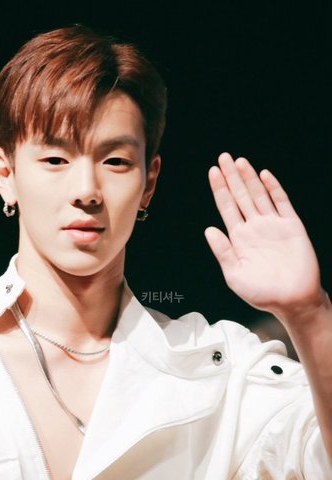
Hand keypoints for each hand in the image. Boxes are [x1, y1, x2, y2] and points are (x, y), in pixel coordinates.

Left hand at [205, 153, 322, 319]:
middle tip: (222, 157)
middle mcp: (254, 228)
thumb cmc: (262, 293)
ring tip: (239, 161)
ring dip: (249, 178)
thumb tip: (209, 230)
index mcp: (239, 239)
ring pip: (259, 195)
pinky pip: (282, 202)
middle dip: (231, 177)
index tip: (212, 172)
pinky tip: (264, 175)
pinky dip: (273, 188)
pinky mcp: (291, 226)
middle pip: (241, 196)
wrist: (292, 300)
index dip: (220, 190)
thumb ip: (223, 252)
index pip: (227, 208)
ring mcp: (273, 225)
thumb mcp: (235, 275)